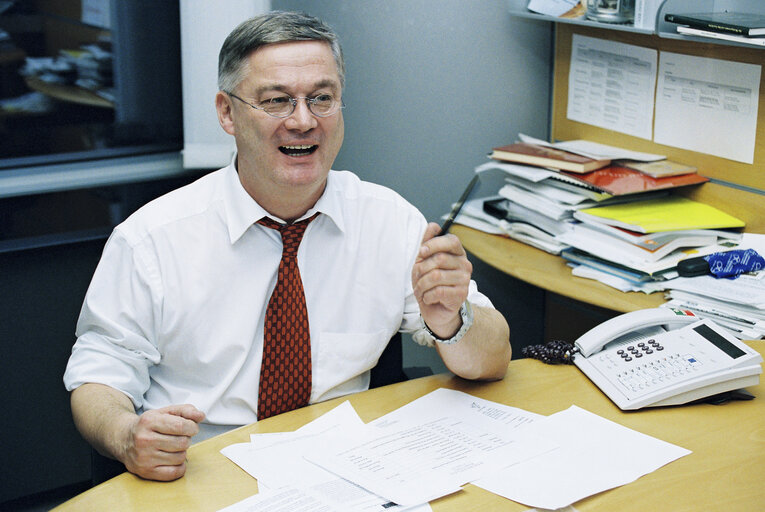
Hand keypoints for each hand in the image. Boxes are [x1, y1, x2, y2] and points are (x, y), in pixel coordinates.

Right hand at [120, 404, 204, 480]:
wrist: (123, 439)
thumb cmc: (149, 425)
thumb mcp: (165, 412)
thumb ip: (185, 410)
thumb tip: (201, 416)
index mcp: (149, 421)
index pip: (181, 426)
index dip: (192, 427)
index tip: (191, 428)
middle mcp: (144, 439)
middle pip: (182, 443)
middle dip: (186, 439)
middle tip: (179, 437)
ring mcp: (144, 457)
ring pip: (180, 457)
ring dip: (182, 452)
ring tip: (172, 447)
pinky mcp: (145, 471)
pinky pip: (174, 473)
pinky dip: (179, 467)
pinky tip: (173, 459)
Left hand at [412, 222, 471, 337]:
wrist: (435, 309)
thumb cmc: (430, 283)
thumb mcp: (424, 261)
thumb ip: (427, 243)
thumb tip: (433, 226)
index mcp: (457, 253)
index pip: (452, 241)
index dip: (435, 244)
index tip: (421, 252)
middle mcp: (465, 265)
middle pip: (439, 259)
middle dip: (422, 269)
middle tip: (417, 277)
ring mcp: (465, 280)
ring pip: (436, 276)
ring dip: (422, 284)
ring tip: (421, 290)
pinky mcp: (461, 295)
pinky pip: (438, 291)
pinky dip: (427, 296)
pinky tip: (428, 298)